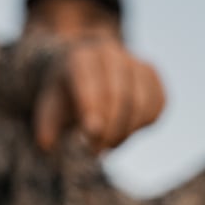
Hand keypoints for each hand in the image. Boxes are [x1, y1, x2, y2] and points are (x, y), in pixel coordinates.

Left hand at [33, 39, 165, 153]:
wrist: (85, 70)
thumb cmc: (65, 92)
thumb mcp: (50, 105)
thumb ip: (47, 123)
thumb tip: (46, 144)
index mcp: (79, 56)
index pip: (89, 80)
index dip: (92, 107)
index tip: (90, 134)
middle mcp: (109, 53)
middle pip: (119, 94)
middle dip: (110, 128)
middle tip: (96, 151)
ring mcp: (133, 61)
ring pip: (141, 102)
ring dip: (127, 131)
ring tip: (108, 146)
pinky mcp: (152, 74)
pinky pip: (157, 105)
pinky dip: (143, 125)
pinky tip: (124, 132)